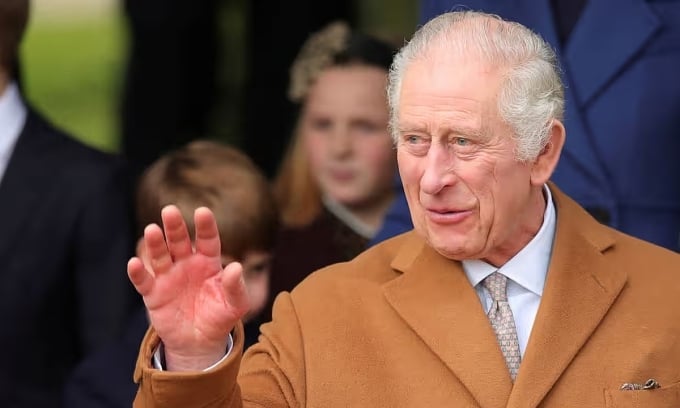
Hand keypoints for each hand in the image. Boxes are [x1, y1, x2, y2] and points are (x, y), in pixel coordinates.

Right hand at [127, 205, 249, 370]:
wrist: (200, 342)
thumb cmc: (220, 317)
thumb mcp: (235, 304)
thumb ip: (236, 286)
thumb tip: (236, 267)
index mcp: (208, 262)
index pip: (207, 239)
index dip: (205, 226)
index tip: (202, 211)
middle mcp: (187, 264)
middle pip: (179, 241)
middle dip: (175, 226)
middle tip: (170, 210)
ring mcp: (168, 277)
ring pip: (160, 256)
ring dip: (155, 243)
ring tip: (152, 230)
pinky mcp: (154, 294)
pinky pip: (144, 281)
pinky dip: (138, 273)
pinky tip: (134, 263)